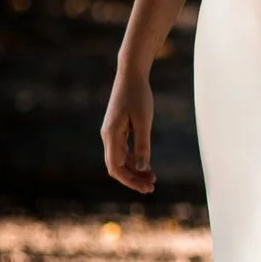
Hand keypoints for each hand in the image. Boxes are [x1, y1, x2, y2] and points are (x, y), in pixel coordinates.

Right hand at [102, 70, 156, 193]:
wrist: (131, 74)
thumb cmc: (138, 95)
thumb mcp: (144, 121)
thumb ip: (143, 145)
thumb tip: (142, 168)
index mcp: (111, 135)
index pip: (116, 167)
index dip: (130, 180)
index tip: (147, 187)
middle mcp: (107, 136)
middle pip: (116, 166)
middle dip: (133, 179)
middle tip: (152, 187)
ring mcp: (111, 133)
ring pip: (120, 159)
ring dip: (134, 170)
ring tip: (153, 178)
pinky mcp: (117, 129)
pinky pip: (123, 150)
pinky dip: (133, 160)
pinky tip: (146, 164)